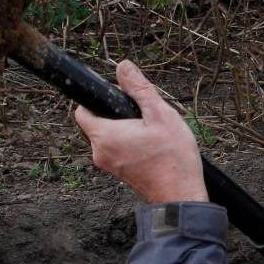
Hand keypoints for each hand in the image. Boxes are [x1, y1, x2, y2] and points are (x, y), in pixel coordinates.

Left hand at [73, 60, 207, 203]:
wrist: (181, 196)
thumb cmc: (173, 158)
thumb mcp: (160, 115)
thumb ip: (139, 89)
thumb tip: (123, 67)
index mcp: (104, 135)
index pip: (82, 111)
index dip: (96, 99)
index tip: (116, 96)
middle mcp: (100, 152)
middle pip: (97, 123)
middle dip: (117, 114)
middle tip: (144, 115)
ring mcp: (109, 165)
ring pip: (109, 136)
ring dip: (126, 129)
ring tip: (152, 131)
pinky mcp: (120, 173)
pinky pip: (118, 150)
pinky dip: (130, 143)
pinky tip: (152, 145)